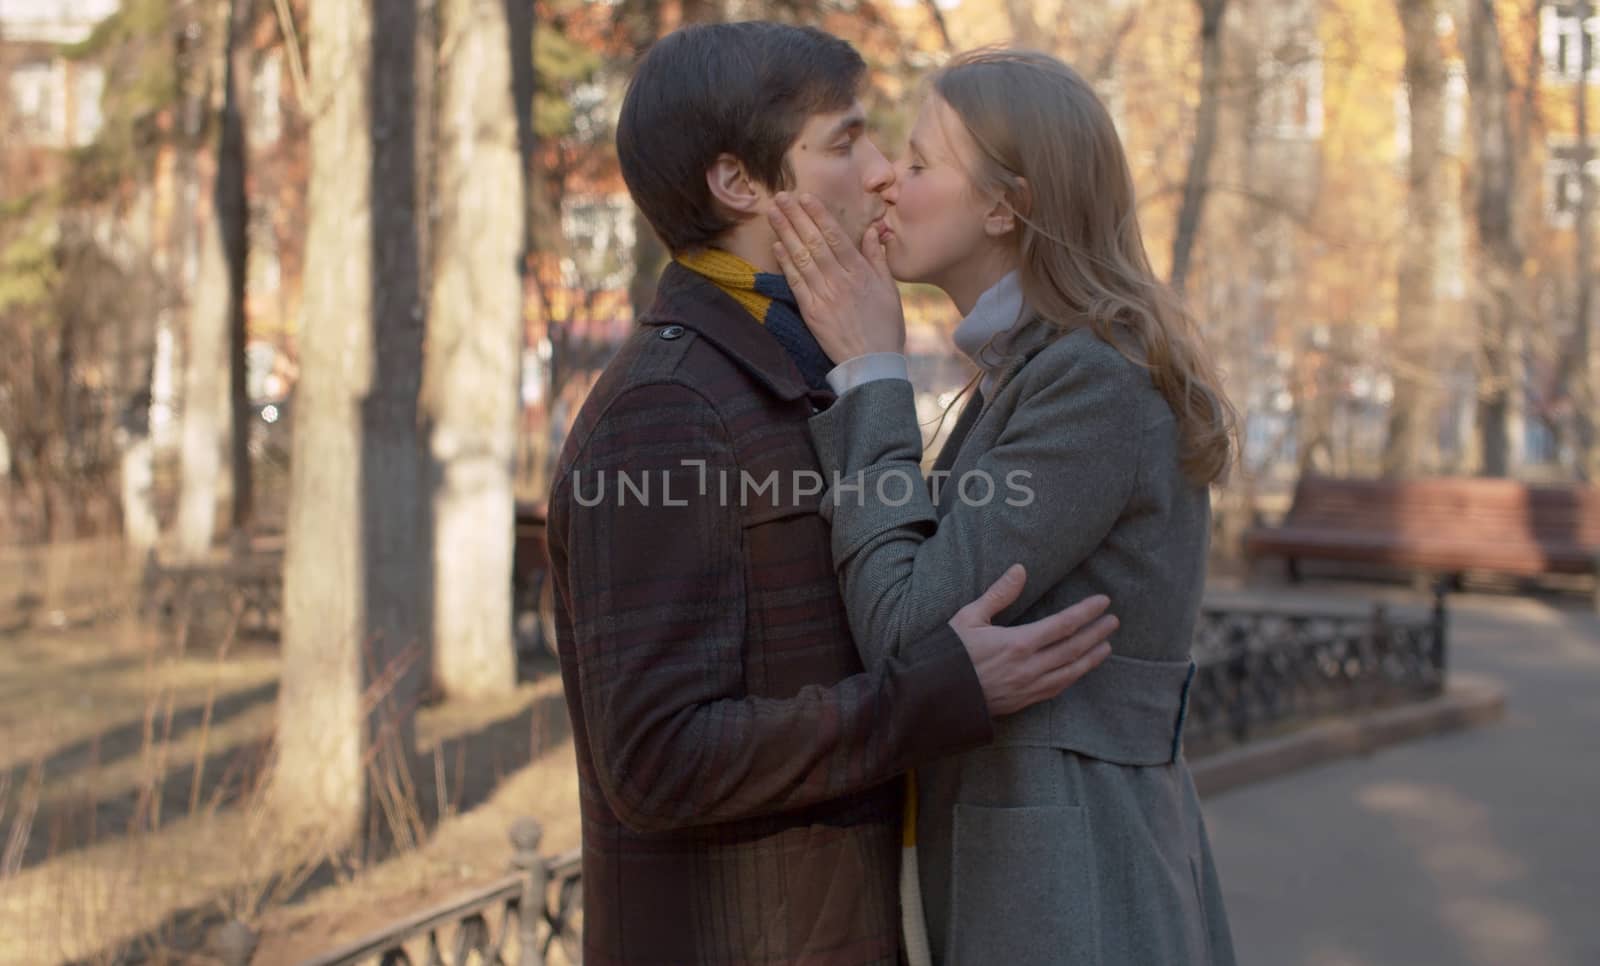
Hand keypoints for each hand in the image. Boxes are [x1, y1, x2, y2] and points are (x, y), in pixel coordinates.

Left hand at [768, 192, 905, 361]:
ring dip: (786, 233)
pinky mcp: (812, 313)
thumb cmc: (884, 326)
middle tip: (781, 196)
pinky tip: (776, 245)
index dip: (819, 215)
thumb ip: (877, 259)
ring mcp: (824, 296)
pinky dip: (785, 263)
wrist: (873, 363)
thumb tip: (870, 231)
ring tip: (773, 213)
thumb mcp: (889, 289)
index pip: (836, 236)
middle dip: (796, 217)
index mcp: (860, 273)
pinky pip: (796, 283)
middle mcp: (841, 280)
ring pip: (802, 258)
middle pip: (814, 242)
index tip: (805, 197)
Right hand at [950, 564, 1114, 717]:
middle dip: (1096, 633)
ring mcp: (1027, 687)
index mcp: (1017, 643)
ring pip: (1070, 672)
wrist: (935, 695)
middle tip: (1113, 621)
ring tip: (1107, 646)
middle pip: (1073, 648)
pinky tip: (1080, 669)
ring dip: (1091, 658)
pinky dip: (1073, 677)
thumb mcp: (969, 617)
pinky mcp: (1023, 701)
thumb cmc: (949, 653)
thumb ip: (998, 594)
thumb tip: (1020, 570)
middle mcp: (1028, 667)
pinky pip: (1057, 689)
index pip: (1063, 625)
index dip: (1086, 612)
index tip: (1103, 602)